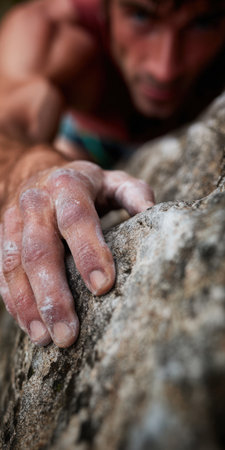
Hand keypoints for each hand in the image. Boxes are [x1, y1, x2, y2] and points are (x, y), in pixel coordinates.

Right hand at [0, 161, 154, 347]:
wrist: (32, 171)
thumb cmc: (82, 185)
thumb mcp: (111, 180)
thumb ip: (133, 194)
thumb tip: (152, 214)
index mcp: (67, 185)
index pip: (77, 218)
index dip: (88, 251)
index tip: (103, 287)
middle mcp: (35, 202)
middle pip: (40, 249)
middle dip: (54, 294)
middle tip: (68, 333)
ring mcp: (12, 221)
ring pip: (15, 265)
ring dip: (28, 305)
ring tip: (46, 338)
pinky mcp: (1, 238)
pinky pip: (2, 273)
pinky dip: (14, 302)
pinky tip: (30, 327)